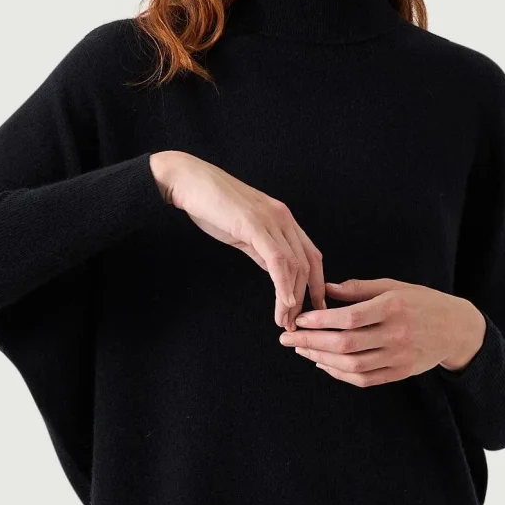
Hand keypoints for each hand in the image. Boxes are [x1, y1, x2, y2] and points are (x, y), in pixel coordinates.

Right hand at [149, 151, 326, 329]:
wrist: (189, 182)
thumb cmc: (212, 205)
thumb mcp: (244, 231)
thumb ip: (261, 249)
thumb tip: (274, 270)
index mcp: (283, 219)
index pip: (311, 255)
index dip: (315, 284)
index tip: (313, 308)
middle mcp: (283, 218)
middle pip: (307, 264)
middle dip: (304, 298)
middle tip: (294, 323)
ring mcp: (271, 220)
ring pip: (294, 265)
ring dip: (292, 297)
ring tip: (284, 319)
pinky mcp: (255, 225)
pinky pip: (277, 260)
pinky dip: (283, 284)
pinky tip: (284, 303)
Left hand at [277, 277, 485, 385]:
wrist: (456, 329)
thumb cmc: (421, 302)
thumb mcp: (393, 286)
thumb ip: (359, 289)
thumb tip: (326, 288)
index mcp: (393, 307)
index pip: (350, 318)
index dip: (320, 320)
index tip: (299, 318)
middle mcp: (396, 335)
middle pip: (346, 344)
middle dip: (311, 342)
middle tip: (287, 338)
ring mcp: (399, 358)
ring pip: (352, 366)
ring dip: (321, 359)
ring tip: (301, 350)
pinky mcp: (400, 374)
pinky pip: (364, 379)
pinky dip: (339, 374)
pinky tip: (322, 364)